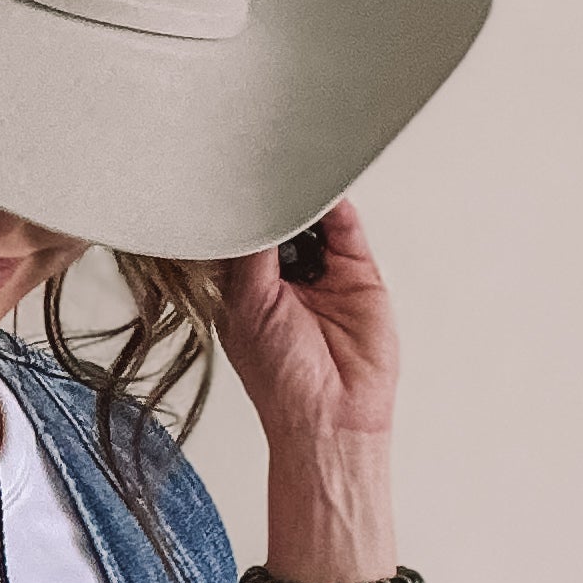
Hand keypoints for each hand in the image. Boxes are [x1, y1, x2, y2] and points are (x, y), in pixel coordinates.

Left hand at [216, 198, 398, 452]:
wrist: (332, 411)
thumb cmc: (281, 379)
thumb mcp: (248, 303)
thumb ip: (251, 253)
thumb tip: (251, 207)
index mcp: (242, 289)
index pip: (237, 235)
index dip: (234, 210)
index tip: (227, 182)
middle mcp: (281, 279)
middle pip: (275, 220)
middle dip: (269, 198)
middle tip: (260, 170)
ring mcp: (320, 272)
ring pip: (312, 219)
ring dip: (304, 196)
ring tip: (292, 176)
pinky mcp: (355, 271)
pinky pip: (346, 228)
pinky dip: (338, 206)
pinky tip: (325, 191)